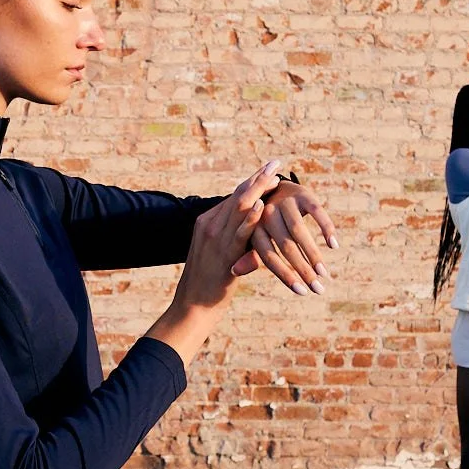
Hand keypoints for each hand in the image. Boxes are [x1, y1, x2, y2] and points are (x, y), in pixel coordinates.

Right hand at [173, 161, 280, 311]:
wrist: (193, 306)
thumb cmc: (207, 283)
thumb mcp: (217, 254)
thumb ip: (230, 239)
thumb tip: (249, 232)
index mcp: (206, 223)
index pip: (233, 196)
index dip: (252, 181)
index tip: (268, 169)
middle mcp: (209, 225)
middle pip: (237, 195)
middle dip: (258, 178)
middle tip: (276, 163)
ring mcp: (215, 239)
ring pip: (239, 208)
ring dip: (258, 190)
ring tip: (275, 176)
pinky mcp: (224, 255)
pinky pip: (239, 232)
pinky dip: (251, 217)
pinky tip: (263, 205)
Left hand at [243, 177, 338, 295]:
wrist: (275, 186)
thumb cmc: (266, 222)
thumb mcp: (256, 237)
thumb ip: (249, 255)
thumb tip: (234, 272)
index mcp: (255, 228)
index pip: (268, 256)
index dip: (285, 275)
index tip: (301, 292)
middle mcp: (268, 214)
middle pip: (286, 246)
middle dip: (303, 270)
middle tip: (319, 289)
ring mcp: (285, 202)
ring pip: (299, 231)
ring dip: (314, 254)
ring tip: (325, 273)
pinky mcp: (302, 193)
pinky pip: (316, 211)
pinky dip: (326, 228)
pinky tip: (333, 245)